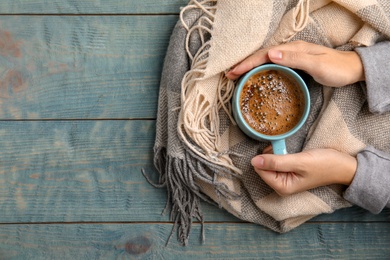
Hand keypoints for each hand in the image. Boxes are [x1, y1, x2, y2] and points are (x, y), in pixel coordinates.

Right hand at [226, 40, 364, 86]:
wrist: (352, 69)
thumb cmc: (336, 68)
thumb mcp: (316, 64)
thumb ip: (294, 58)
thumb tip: (271, 54)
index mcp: (293, 49)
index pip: (264, 55)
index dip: (247, 63)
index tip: (234, 72)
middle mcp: (290, 50)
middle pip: (261, 56)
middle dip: (244, 64)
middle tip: (229, 75)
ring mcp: (292, 56)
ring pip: (265, 60)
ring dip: (250, 67)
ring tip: (237, 76)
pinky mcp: (294, 63)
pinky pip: (272, 65)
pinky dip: (260, 70)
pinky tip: (256, 76)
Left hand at [251, 146, 356, 195]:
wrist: (343, 166)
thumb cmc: (324, 164)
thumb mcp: (299, 161)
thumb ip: (276, 162)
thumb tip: (254, 161)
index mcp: (282, 187)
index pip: (260, 170)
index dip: (265, 157)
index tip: (277, 148)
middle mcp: (281, 186)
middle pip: (263, 167)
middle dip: (270, 155)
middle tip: (284, 147)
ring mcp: (285, 179)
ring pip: (269, 163)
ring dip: (275, 153)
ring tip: (288, 148)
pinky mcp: (289, 172)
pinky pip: (277, 162)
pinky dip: (280, 154)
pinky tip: (288, 151)